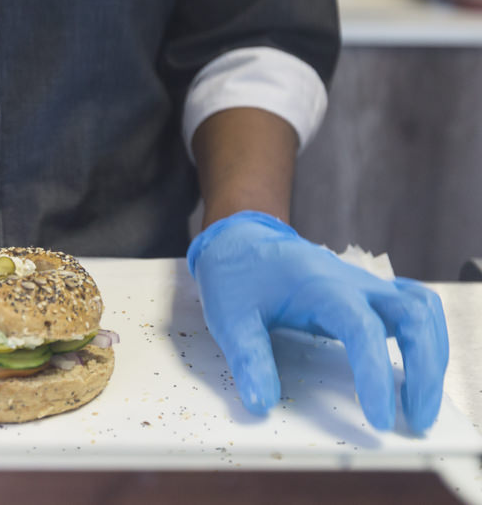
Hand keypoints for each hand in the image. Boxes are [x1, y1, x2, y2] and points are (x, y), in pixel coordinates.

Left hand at [188, 211, 447, 432]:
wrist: (239, 240)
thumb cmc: (235, 276)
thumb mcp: (229, 317)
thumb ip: (247, 358)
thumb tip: (262, 402)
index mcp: (319, 286)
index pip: (363, 329)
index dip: (376, 374)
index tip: (380, 418)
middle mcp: (351, 282)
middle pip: (413, 316)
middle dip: (424, 370)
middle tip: (416, 421)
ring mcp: (363, 285)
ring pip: (421, 311)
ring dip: (431, 355)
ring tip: (420, 403)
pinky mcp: (366, 293)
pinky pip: (414, 306)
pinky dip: (426, 335)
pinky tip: (419, 365)